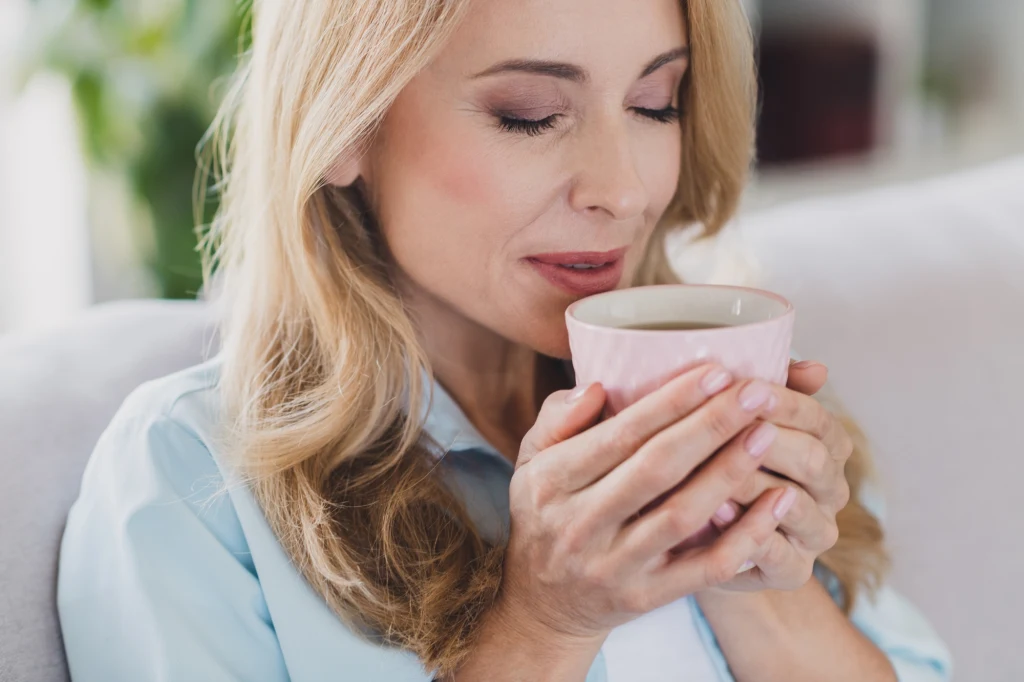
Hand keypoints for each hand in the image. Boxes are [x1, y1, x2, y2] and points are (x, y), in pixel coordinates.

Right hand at [497, 363, 797, 645]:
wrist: (543, 603)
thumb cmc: (547, 512)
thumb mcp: (532, 459)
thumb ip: (559, 417)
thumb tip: (600, 386)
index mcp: (552, 480)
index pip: (620, 434)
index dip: (671, 401)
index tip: (717, 372)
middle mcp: (580, 524)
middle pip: (657, 468)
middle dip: (712, 425)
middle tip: (758, 393)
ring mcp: (614, 565)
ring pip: (683, 515)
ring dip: (731, 471)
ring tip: (769, 434)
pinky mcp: (645, 597)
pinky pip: (705, 568)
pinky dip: (746, 535)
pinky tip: (778, 502)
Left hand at [708, 360, 852, 591]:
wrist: (700, 532)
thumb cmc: (717, 460)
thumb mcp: (735, 421)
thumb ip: (769, 391)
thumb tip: (815, 367)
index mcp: (826, 446)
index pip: (818, 420)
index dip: (786, 403)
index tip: (748, 386)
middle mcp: (830, 489)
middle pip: (814, 460)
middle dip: (772, 440)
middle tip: (734, 425)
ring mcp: (815, 532)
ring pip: (797, 505)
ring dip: (756, 484)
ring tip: (717, 468)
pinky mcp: (793, 570)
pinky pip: (778, 553)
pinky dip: (748, 530)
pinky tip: (715, 509)